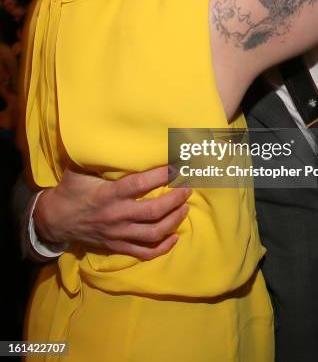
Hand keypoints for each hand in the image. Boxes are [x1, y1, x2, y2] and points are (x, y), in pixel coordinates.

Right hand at [34, 167, 190, 259]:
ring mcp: (119, 234)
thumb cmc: (71, 190)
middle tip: (188, 188)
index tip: (177, 167)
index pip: (140, 184)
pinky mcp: (118, 246)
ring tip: (185, 208)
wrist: (55, 220)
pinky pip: (144, 252)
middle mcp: (117, 215)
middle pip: (154, 212)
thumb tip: (116, 137)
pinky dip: (162, 248)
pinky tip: (174, 237)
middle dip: (175, 199)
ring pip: (153, 233)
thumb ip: (99, 158)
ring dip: (174, 221)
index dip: (161, 175)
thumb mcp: (80, 170)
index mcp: (109, 194)